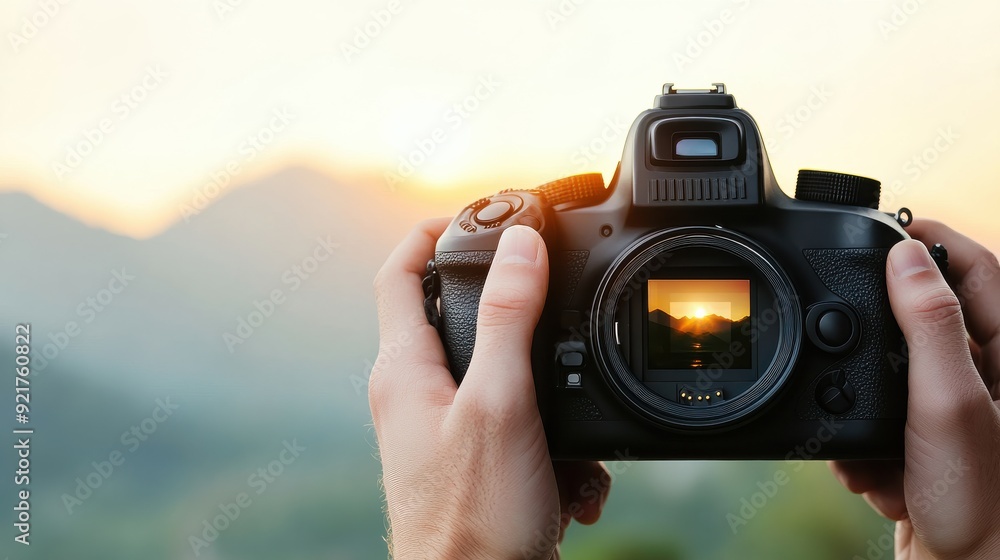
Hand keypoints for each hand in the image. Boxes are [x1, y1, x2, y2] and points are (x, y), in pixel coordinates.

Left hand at [370, 220, 610, 559]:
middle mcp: (416, 395)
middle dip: (515, 309)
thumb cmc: (474, 519)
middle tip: (555, 299)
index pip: (397, 271)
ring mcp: (445, 431)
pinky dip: (558, 448)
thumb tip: (520, 244)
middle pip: (457, 317)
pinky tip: (578, 485)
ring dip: (552, 395)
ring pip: (504, 379)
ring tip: (578, 439)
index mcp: (405, 370)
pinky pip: (522, 431)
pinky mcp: (477, 465)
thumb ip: (510, 320)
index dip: (430, 229)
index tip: (475, 212)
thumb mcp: (502, 405)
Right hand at [829, 220, 999, 558]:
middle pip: (929, 319)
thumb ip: (931, 327)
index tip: (895, 221)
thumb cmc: (980, 503)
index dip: (938, 240)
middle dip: (880, 325)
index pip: (980, 273)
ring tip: (854, 427)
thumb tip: (907, 258)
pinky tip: (863, 471)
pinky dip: (858, 445)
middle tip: (842, 313)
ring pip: (891, 374)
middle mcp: (985, 383)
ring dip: (861, 399)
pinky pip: (876, 425)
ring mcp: (951, 419)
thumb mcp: (952, 404)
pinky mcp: (919, 452)